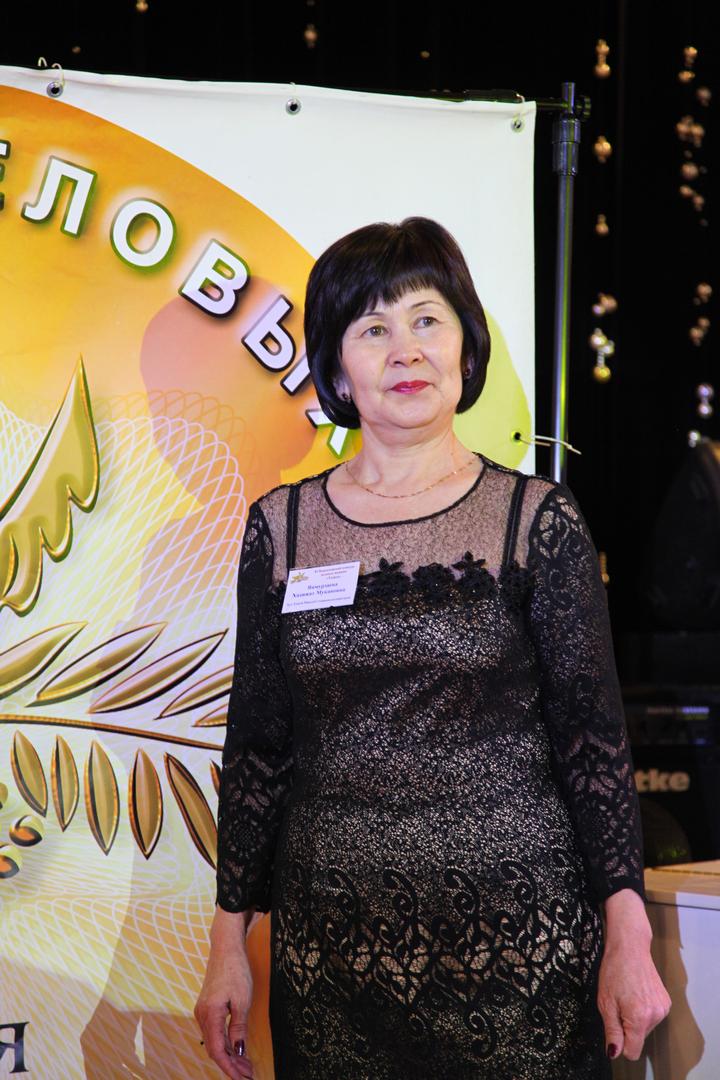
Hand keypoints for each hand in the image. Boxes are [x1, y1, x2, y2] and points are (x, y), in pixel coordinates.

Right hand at [195, 935, 254, 1078]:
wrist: (226, 948)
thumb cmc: (236, 970)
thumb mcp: (243, 1000)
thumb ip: (239, 1028)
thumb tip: (239, 1051)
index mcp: (210, 1014)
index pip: (217, 1051)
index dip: (230, 1068)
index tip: (243, 1078)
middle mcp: (202, 1015)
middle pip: (214, 1049)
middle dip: (231, 1065)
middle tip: (249, 1075)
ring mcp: (202, 1011)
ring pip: (213, 1042)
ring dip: (229, 1055)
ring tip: (246, 1066)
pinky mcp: (206, 1008)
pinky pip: (214, 1032)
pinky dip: (225, 1043)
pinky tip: (237, 1048)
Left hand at [598, 889, 670, 1060]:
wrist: (630, 946)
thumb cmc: (614, 970)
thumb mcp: (605, 1002)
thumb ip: (612, 1031)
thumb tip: (614, 1053)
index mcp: (640, 1017)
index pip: (632, 1051)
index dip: (619, 1044)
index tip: (613, 1027)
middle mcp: (656, 1015)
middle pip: (638, 1039)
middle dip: (626, 1027)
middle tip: (617, 1004)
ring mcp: (663, 1008)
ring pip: (644, 1029)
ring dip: (634, 1019)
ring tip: (626, 997)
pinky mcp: (666, 1002)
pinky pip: (651, 1017)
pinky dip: (642, 1011)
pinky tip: (636, 994)